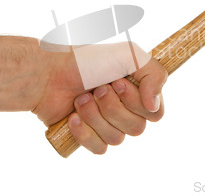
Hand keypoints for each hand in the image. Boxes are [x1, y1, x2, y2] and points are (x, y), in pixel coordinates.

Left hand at [32, 43, 167, 153]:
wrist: (48, 74)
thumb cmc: (88, 61)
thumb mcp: (130, 55)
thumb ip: (156, 75)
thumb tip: (154, 108)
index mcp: (138, 91)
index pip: (155, 113)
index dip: (136, 102)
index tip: (117, 82)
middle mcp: (125, 109)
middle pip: (137, 129)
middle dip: (112, 107)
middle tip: (97, 88)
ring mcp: (107, 124)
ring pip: (117, 139)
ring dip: (95, 116)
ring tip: (80, 98)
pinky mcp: (89, 137)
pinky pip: (99, 149)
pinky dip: (85, 132)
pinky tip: (72, 117)